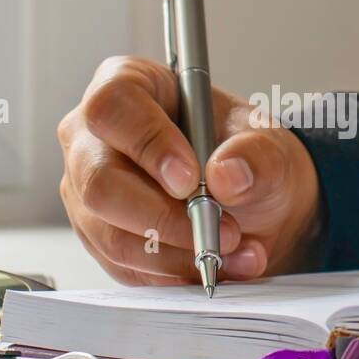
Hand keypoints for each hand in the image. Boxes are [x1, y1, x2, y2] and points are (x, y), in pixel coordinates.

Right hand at [58, 56, 323, 285]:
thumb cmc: (247, 156)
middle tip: (223, 231)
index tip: (190, 179)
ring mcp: (88, 190)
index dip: (147, 143)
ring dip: (179, 253)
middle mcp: (93, 138)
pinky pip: (125, 266)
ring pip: (111, 234)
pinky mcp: (99, 237)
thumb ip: (256, 155)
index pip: (113, 107)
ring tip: (236, 252)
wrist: (253, 204)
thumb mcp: (270, 146)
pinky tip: (216, 265)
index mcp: (129, 85)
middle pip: (100, 182)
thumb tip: (226, 175)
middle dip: (165, 217)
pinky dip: (176, 273)